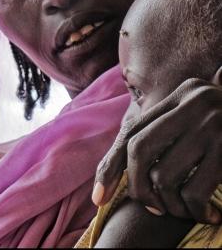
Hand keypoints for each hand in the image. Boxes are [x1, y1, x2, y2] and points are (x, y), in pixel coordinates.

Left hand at [92, 78, 221, 224]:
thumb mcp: (195, 114)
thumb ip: (166, 127)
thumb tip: (130, 162)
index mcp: (179, 96)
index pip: (132, 131)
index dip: (111, 166)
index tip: (100, 196)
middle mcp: (192, 104)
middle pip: (138, 148)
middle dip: (136, 185)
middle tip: (150, 205)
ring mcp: (212, 125)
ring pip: (164, 175)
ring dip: (168, 202)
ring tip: (182, 209)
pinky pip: (195, 191)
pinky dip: (195, 210)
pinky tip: (209, 216)